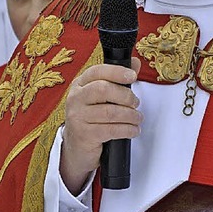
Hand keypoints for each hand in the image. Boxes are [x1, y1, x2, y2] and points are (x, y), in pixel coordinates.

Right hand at [60, 57, 141, 193]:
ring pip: (109, 112)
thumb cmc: (92, 119)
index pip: (97, 71)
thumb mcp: (101, 97)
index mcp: (80, 84)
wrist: (77, 148)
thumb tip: (134, 62)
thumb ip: (117, 78)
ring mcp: (77, 117)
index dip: (116, 72)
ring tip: (137, 118)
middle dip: (125, 96)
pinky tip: (133, 130)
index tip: (132, 76)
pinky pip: (110, 130)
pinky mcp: (84, 135)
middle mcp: (75, 98)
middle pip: (103, 89)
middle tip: (135, 103)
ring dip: (130, 115)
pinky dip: (127, 130)